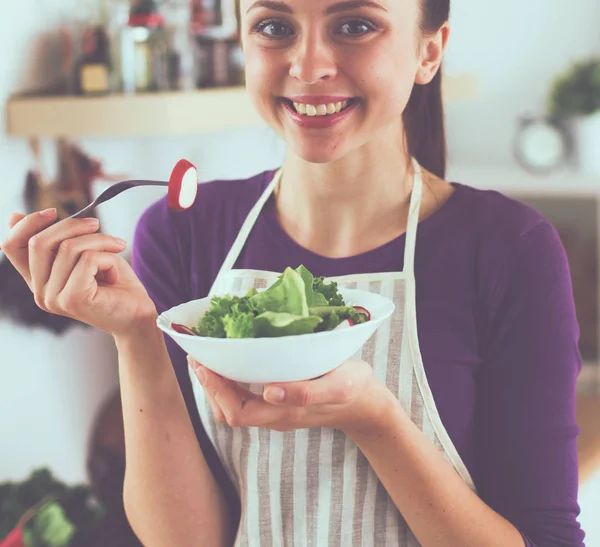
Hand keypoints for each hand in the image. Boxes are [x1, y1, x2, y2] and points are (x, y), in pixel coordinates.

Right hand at [1, 209, 156, 337]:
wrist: (138, 316)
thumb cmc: (116, 284)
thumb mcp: (83, 254)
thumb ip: (57, 240)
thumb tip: (16, 215)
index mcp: (38, 281)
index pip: (11, 246)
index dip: (28, 223)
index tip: (53, 212)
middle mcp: (40, 292)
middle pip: (39, 242)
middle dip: (71, 225)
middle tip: (97, 225)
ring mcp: (53, 298)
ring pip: (68, 247)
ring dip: (99, 240)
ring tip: (117, 248)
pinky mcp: (73, 299)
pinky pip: (88, 259)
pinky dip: (108, 258)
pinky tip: (115, 274)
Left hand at [189, 358, 392, 435]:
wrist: (366, 403)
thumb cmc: (353, 388)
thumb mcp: (338, 385)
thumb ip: (307, 391)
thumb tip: (269, 391)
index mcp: (285, 413)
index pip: (237, 412)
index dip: (216, 391)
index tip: (204, 363)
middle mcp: (275, 416)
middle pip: (229, 411)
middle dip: (209, 386)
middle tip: (197, 356)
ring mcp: (276, 411)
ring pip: (234, 407)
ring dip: (217, 385)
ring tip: (207, 358)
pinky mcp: (280, 403)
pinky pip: (245, 398)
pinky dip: (231, 382)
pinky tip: (230, 362)